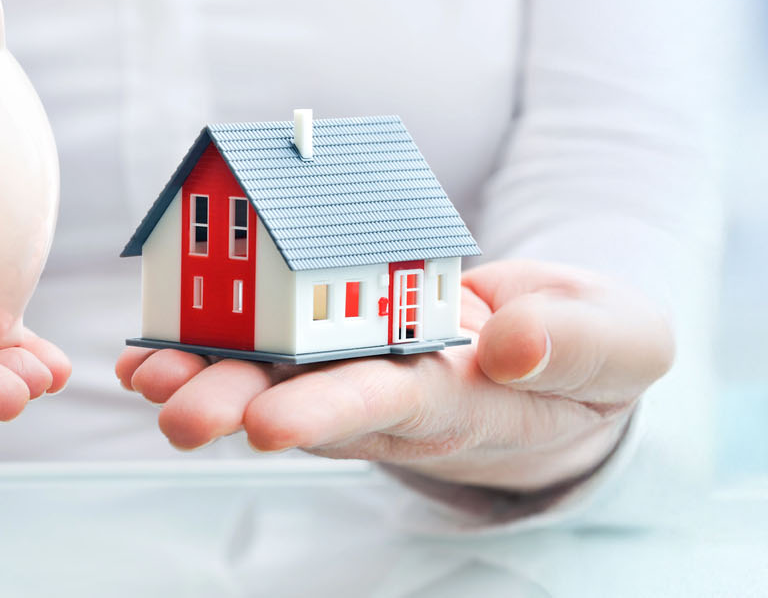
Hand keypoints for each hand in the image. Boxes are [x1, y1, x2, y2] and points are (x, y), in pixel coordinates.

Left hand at [113, 260, 670, 490]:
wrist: (562, 351)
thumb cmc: (592, 351)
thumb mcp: (622, 342)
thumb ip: (576, 344)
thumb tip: (513, 344)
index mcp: (470, 401)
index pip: (395, 406)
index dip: (329, 413)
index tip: (269, 426)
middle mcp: (399, 399)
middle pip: (311, 405)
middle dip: (240, 408)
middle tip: (178, 416)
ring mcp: (360, 376)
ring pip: (274, 382)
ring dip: (205, 381)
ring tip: (146, 377)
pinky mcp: (334, 349)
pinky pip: (262, 352)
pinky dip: (202, 350)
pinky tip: (145, 355)